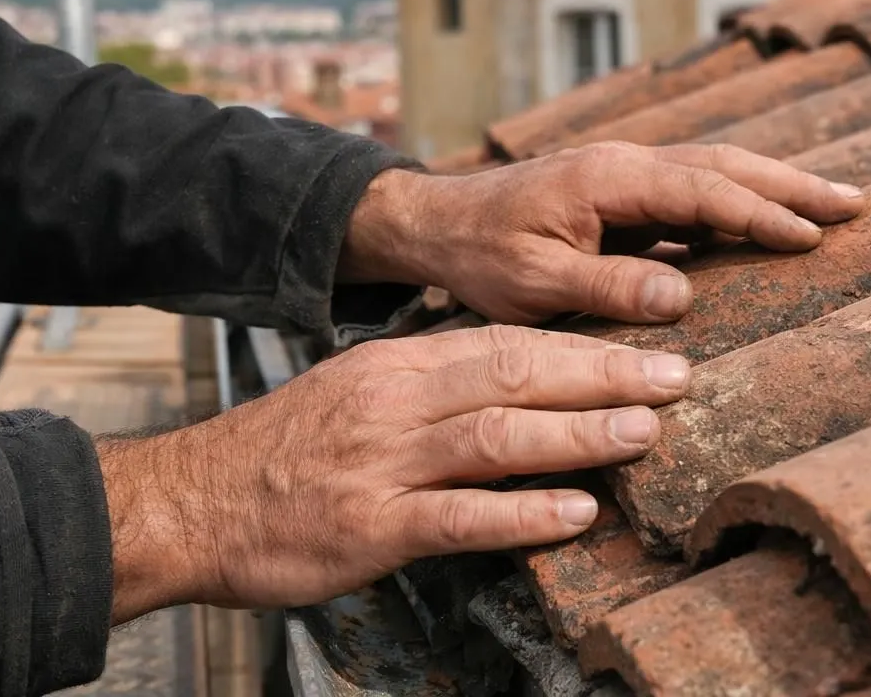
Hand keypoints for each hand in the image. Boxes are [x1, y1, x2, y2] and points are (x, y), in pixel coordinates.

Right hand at [97, 325, 689, 622]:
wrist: (192, 501)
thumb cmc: (290, 448)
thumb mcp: (363, 391)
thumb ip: (440, 384)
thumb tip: (526, 381)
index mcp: (402, 364)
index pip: (510, 341)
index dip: (587, 346)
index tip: (651, 346)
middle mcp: (399, 403)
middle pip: (518, 375)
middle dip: (604, 376)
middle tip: (678, 378)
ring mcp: (385, 465)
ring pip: (498, 438)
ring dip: (579, 435)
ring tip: (646, 434)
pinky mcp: (370, 528)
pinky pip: (460, 518)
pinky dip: (523, 515)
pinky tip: (577, 513)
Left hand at [339, 141, 864, 323]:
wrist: (440, 223)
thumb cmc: (483, 253)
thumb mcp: (535, 281)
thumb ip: (607, 287)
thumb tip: (684, 295)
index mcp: (610, 179)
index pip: (703, 192)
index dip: (760, 213)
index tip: (812, 234)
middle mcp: (628, 165)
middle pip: (727, 167)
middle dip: (793, 185)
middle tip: (857, 204)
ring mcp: (630, 175)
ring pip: (717, 174)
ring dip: (775, 186)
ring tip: (834, 206)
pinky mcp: (627, 195)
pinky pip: (697, 194)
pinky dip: (740, 203)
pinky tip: (769, 224)